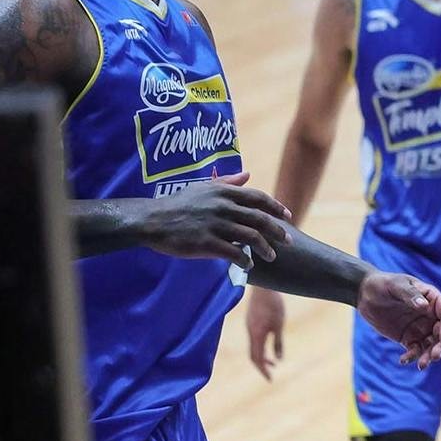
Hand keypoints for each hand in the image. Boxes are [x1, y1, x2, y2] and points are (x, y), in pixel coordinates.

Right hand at [134, 171, 292, 266]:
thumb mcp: (203, 188)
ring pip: (251, 237)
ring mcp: (215, 224)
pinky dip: (245, 260)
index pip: (258, 198)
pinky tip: (249, 265)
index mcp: (223, 192)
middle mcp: (223, 206)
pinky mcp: (206, 242)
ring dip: (265, 248)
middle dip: (278, 231)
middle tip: (289, 241)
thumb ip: (228, 182)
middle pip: (260, 219)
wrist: (152, 220)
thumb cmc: (178, 204)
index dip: (276, 207)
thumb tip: (248, 175)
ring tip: (272, 256)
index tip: (288, 217)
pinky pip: (233, 253)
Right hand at [244, 288, 284, 380]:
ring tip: (274, 362)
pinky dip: (261, 347)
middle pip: (253, 355)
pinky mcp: (251, 321)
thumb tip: (279, 359)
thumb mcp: (279, 324)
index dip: (263, 370)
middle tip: (271, 374)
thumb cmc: (273, 304)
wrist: (263, 287)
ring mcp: (249, 327)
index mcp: (256, 335)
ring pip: (253, 347)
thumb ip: (278, 342)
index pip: (257, 358)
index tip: (270, 379)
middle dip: (261, 366)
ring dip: (262, 356)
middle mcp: (250, 333)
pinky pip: (254, 339)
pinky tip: (270, 344)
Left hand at [357, 272, 440, 366]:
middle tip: (434, 356)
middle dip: (440, 346)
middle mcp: (429, 315)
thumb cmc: (382, 284)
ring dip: (428, 356)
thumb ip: (410, 294)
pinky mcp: (408, 338)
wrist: (365, 294)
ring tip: (421, 365)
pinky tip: (403, 360)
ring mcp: (420, 327)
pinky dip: (411, 357)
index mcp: (431, 299)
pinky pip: (415, 350)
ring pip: (431, 345)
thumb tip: (424, 306)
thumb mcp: (396, 285)